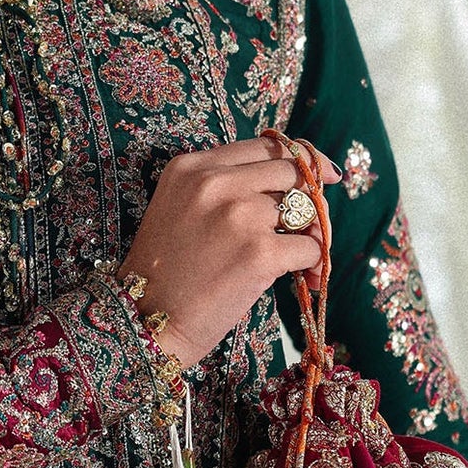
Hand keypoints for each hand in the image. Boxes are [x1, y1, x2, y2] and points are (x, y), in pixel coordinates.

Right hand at [117, 135, 340, 368]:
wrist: (144, 321)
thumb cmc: (165, 273)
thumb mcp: (180, 208)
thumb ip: (223, 187)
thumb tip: (292, 185)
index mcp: (192, 167)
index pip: (264, 145)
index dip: (301, 158)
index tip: (322, 173)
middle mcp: (215, 183)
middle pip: (290, 170)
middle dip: (309, 198)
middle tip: (310, 226)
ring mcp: (238, 215)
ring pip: (304, 211)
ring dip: (311, 236)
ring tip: (301, 263)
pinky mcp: (259, 252)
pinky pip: (310, 248)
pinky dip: (312, 265)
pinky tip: (302, 279)